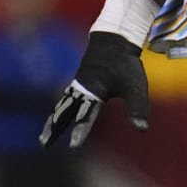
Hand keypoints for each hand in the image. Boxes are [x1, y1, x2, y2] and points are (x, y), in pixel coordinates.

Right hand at [39, 31, 149, 147]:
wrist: (114, 40)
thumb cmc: (125, 64)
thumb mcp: (135, 86)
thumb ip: (138, 108)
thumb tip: (142, 130)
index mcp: (94, 92)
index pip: (86, 116)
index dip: (80, 131)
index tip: (73, 147)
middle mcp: (82, 90)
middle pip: (64, 113)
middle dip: (55, 128)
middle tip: (44, 144)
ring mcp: (78, 86)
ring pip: (62, 107)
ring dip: (54, 121)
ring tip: (45, 136)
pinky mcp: (79, 82)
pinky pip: (65, 100)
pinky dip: (59, 110)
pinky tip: (57, 116)